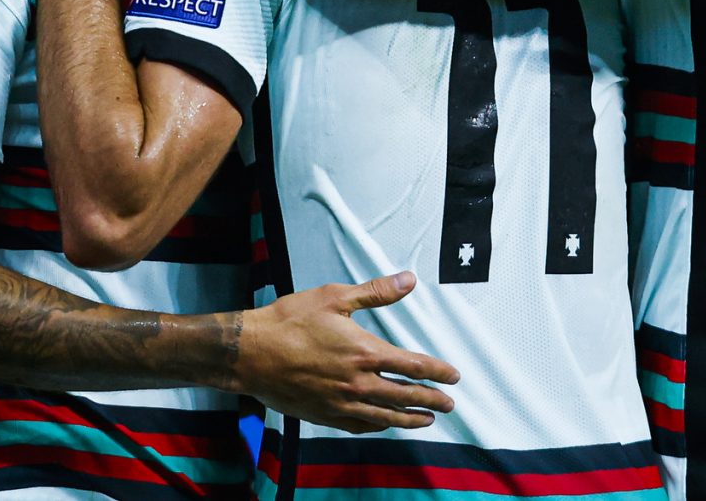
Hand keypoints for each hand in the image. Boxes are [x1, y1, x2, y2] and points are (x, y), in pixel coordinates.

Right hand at [233, 272, 459, 432]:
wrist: (251, 353)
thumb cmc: (290, 320)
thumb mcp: (334, 297)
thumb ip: (375, 292)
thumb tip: (409, 280)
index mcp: (364, 352)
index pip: (413, 366)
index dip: (438, 372)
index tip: (454, 377)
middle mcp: (358, 382)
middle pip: (406, 396)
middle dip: (432, 400)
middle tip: (450, 404)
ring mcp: (342, 403)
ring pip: (386, 416)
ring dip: (411, 418)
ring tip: (428, 419)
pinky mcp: (326, 415)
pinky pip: (361, 425)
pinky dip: (380, 425)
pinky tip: (386, 423)